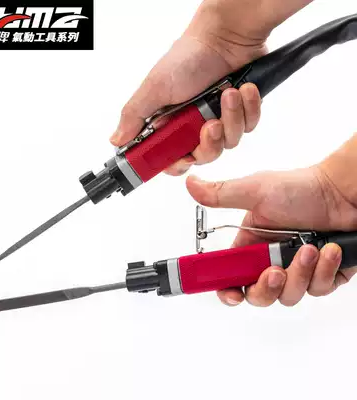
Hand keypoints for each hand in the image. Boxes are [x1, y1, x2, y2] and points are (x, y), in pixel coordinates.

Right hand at [110, 0, 269, 174]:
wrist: (225, 35)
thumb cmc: (188, 58)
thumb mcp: (155, 88)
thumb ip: (135, 116)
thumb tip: (116, 139)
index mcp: (170, 124)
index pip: (170, 158)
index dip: (177, 164)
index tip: (183, 159)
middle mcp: (193, 126)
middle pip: (203, 156)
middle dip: (209, 144)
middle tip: (211, 124)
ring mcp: (218, 120)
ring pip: (228, 143)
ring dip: (231, 119)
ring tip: (228, 93)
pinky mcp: (240, 114)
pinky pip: (248, 126)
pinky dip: (248, 109)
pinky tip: (243, 89)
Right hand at [186, 160, 356, 306]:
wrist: (342, 191)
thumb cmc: (300, 188)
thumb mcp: (256, 191)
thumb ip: (220, 194)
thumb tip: (190, 184)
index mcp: (250, 243)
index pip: (230, 273)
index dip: (227, 288)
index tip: (231, 293)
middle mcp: (270, 259)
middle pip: (258, 294)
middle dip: (266, 287)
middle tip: (275, 271)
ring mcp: (296, 268)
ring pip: (289, 295)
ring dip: (300, 274)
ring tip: (310, 249)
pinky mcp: (321, 275)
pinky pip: (318, 290)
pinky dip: (324, 272)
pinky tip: (329, 251)